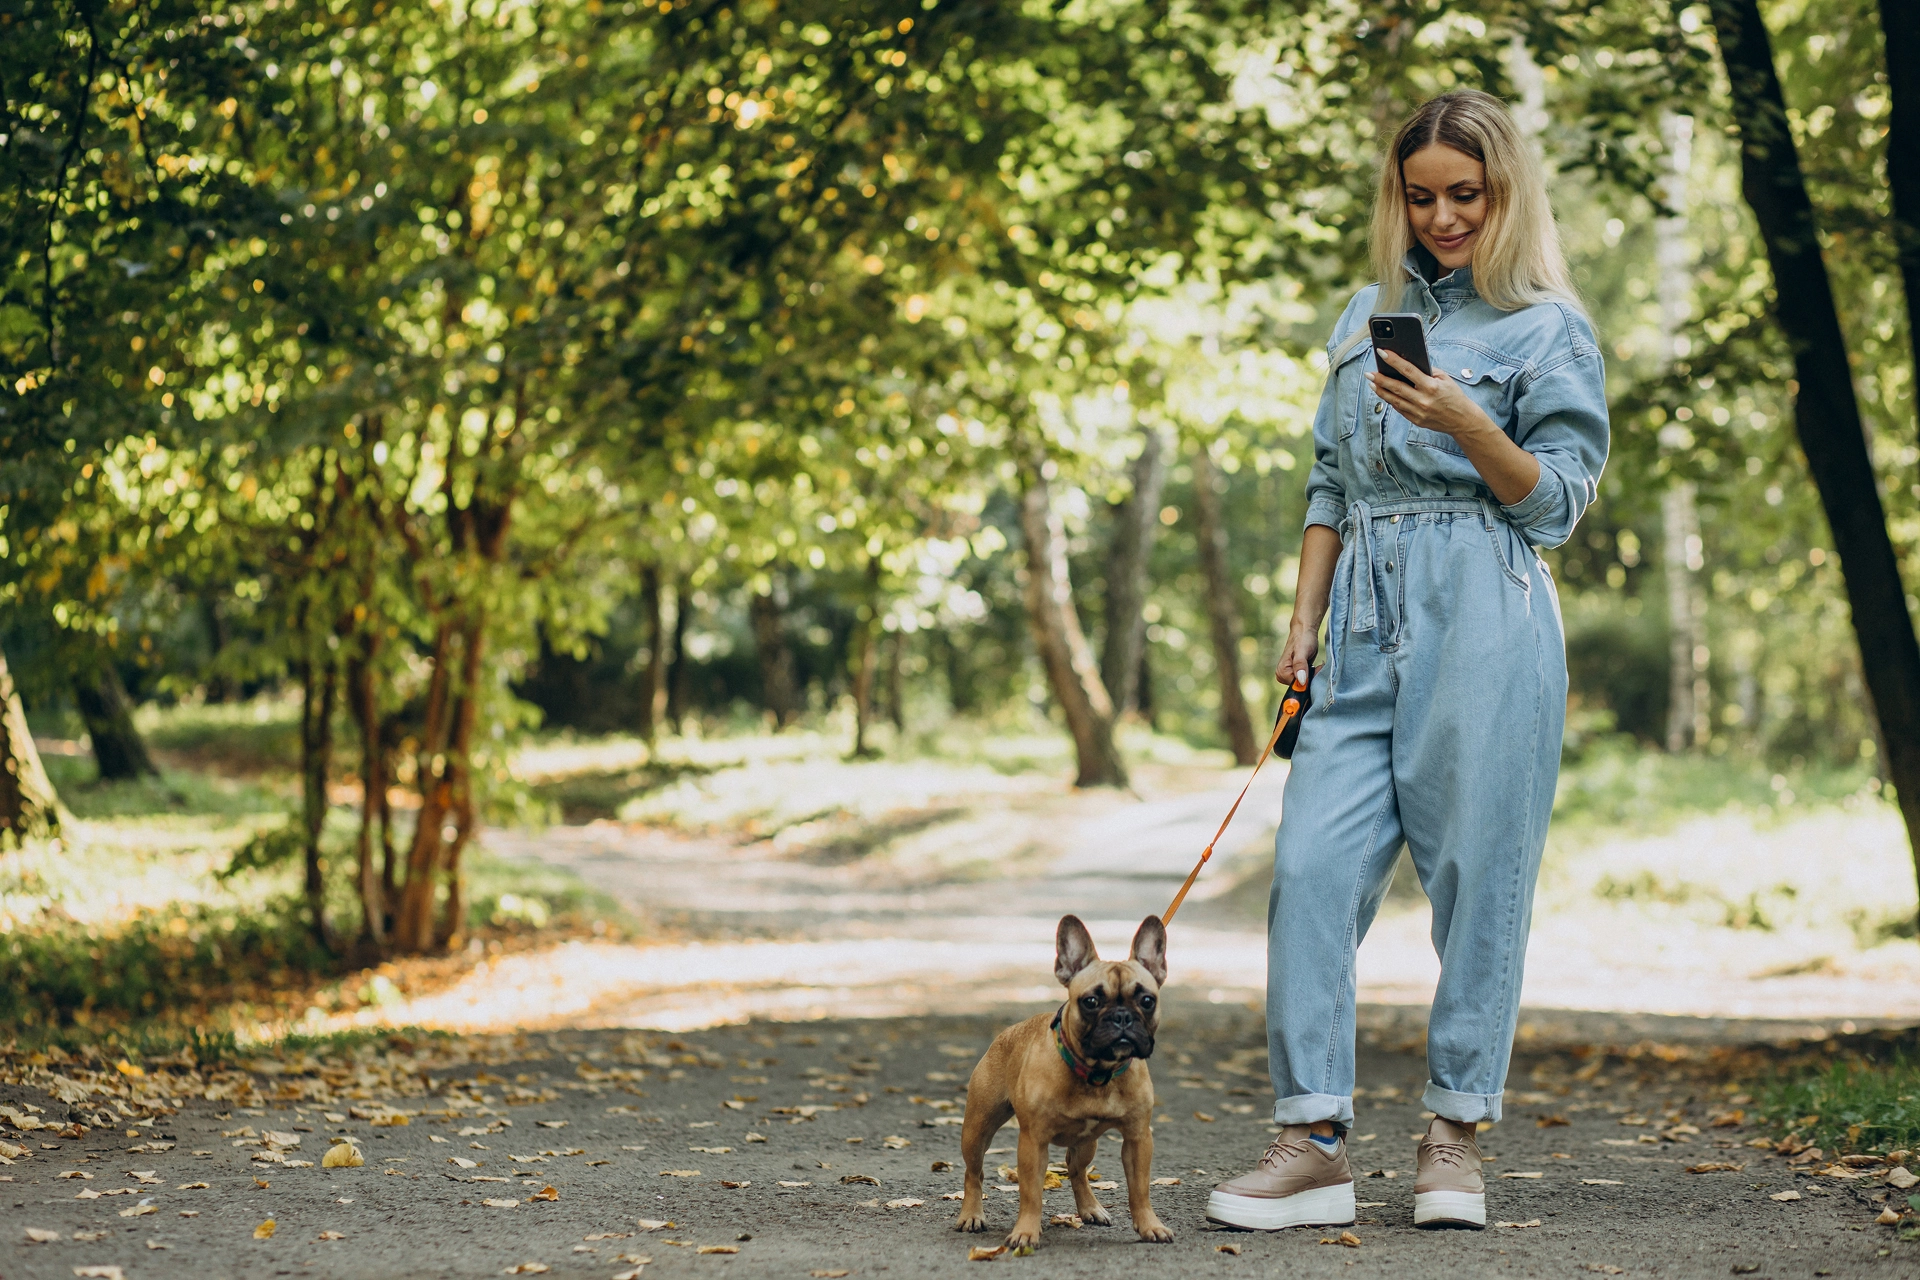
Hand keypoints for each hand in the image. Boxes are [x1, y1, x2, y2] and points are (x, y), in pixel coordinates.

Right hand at [1275, 619, 1316, 690]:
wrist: (1305, 631)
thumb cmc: (1303, 639)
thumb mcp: (1302, 651)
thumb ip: (1300, 665)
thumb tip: (1301, 681)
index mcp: (1281, 672)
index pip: (1297, 687)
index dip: (1308, 681)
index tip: (1314, 669)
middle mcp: (1283, 675)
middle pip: (1301, 686)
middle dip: (1311, 678)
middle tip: (1315, 666)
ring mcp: (1289, 675)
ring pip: (1305, 684)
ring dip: (1313, 676)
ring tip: (1314, 665)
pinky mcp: (1296, 674)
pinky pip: (1306, 680)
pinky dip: (1312, 675)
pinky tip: (1313, 666)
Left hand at [1366, 349, 1497, 441]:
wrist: (1462, 419)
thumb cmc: (1454, 396)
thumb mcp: (1444, 379)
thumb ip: (1427, 372)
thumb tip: (1407, 364)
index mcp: (1431, 387)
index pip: (1408, 370)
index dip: (1393, 360)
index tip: (1382, 352)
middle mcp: (1423, 400)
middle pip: (1396, 387)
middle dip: (1380, 379)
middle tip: (1369, 372)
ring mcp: (1418, 412)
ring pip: (1394, 400)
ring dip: (1381, 390)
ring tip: (1372, 382)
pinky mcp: (1416, 420)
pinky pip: (1399, 408)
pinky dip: (1390, 400)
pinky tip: (1384, 393)